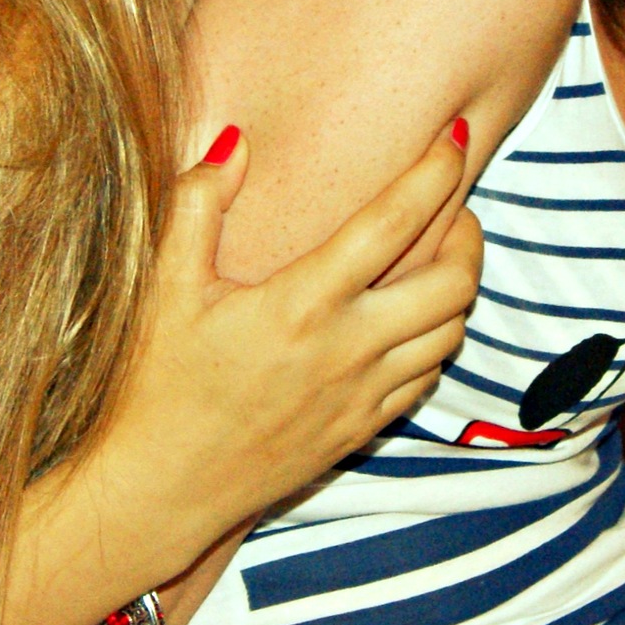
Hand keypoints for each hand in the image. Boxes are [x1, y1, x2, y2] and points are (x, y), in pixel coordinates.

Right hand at [98, 122, 478, 571]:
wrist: (160, 488)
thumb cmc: (156, 384)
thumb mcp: (164, 287)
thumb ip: (198, 203)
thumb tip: (236, 140)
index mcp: (302, 303)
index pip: (394, 223)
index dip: (436, 172)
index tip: (454, 135)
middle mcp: (347, 349)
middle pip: (453, 284)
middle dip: (468, 234)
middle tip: (452, 207)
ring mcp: (360, 396)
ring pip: (451, 334)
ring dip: (458, 288)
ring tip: (439, 257)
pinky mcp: (361, 430)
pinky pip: (427, 379)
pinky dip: (435, 340)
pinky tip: (410, 320)